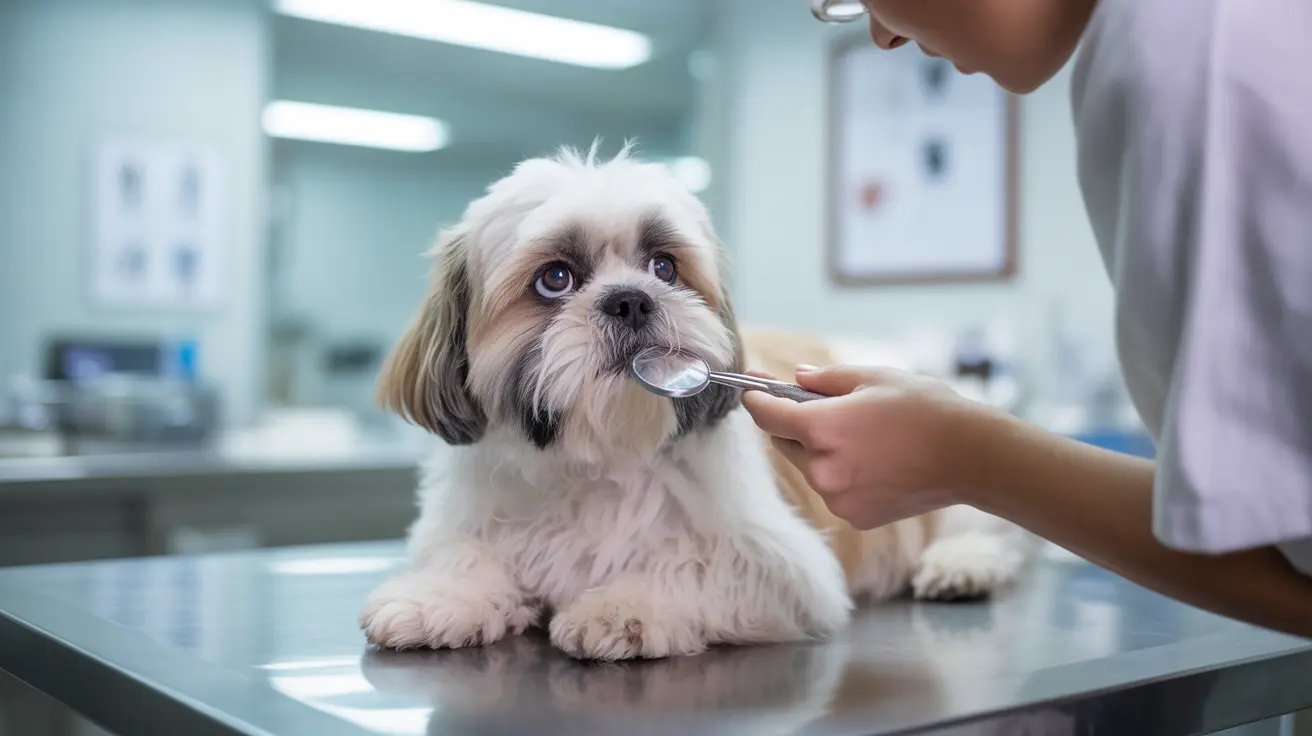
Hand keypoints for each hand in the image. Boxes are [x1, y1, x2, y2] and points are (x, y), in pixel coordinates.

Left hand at [741, 364, 993, 529]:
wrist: (969, 456)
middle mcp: (821, 468)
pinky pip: (833, 489)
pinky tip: (876, 461)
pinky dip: (842, 474)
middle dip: (794, 423)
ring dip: (821, 450)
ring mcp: (837, 498)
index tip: (751, 388)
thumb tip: (796, 378)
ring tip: (863, 435)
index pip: (766, 415)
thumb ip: (826, 379)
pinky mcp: (854, 516)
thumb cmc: (924, 409)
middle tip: (820, 406)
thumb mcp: (873, 378)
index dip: (755, 398)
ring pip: (810, 467)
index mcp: (821, 428)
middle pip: (784, 442)